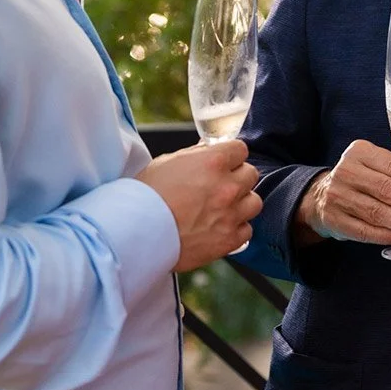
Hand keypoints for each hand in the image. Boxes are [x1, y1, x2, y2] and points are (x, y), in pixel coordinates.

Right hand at [135, 139, 262, 270]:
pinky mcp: (228, 240)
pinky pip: (247, 230)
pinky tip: (220, 228)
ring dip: (241, 203)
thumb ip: (195, 156)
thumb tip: (208, 151)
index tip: (225, 162)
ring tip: (223, 208)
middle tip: (220, 186)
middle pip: (251, 174)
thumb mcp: (167, 163)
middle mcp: (227, 186)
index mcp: (213, 161)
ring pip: (254, 202)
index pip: (241, 150)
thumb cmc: (145, 196)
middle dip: (237, 178)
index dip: (231, 156)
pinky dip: (236, 229)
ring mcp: (230, 214)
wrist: (136, 233)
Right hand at [294, 139, 390, 246]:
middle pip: (387, 190)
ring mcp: (338, 196)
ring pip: (377, 212)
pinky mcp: (335, 219)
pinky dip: (388, 235)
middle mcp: (347, 171)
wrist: (322, 196)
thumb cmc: (359, 181)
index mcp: (360, 152)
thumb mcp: (375, 166)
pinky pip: (366, 231)